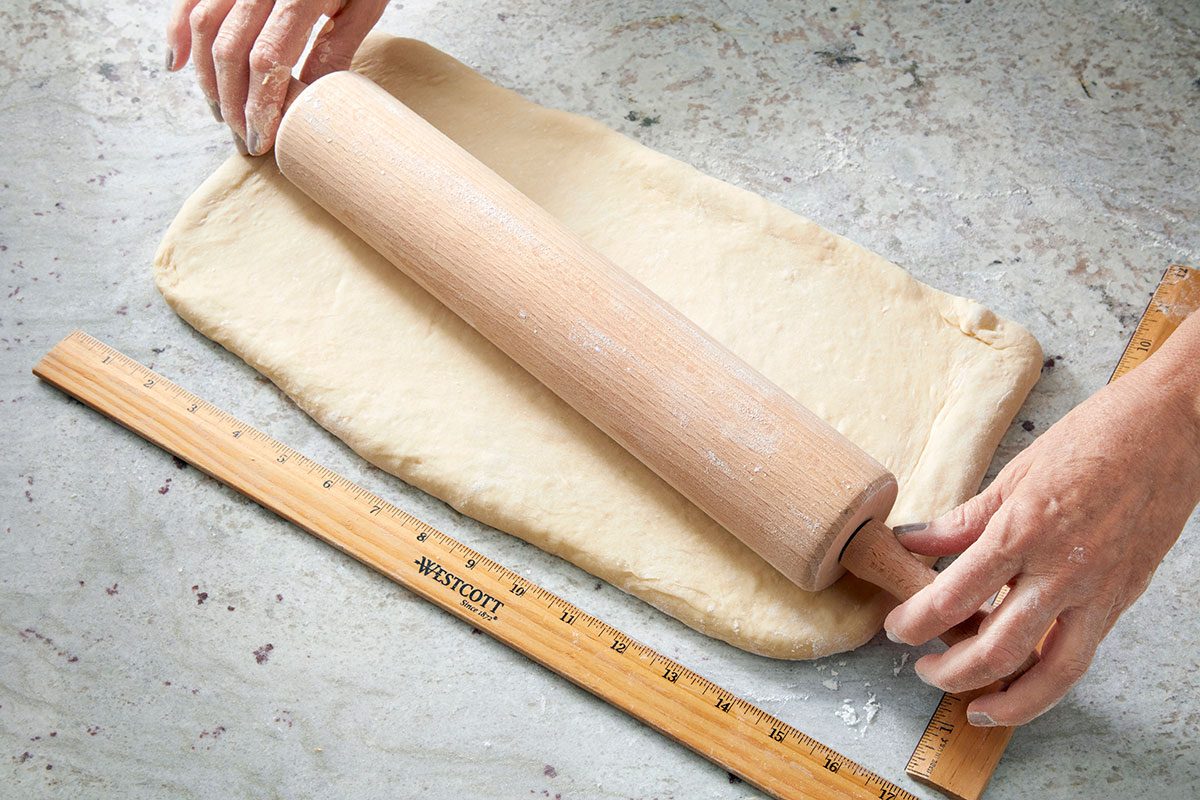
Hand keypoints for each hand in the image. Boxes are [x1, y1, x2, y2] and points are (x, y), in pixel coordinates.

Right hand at [165, 0, 387, 153]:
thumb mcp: (363, 6)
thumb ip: (335, 49)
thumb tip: (309, 101)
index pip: (267, 60)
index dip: (260, 104)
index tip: (263, 139)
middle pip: (230, 51)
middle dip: (233, 104)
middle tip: (244, 140)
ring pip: (204, 28)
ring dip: (208, 78)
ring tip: (222, 115)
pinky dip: (177, 30)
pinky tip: (177, 64)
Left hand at [884, 345, 1199, 726]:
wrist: (1169, 431)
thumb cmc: (1093, 440)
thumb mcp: (1014, 473)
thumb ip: (961, 520)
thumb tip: (911, 540)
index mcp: (1022, 531)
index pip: (954, 596)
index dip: (917, 622)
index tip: (896, 629)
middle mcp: (1060, 570)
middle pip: (998, 648)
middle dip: (952, 671)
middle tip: (923, 669)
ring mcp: (1097, 591)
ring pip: (1050, 672)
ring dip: (1006, 700)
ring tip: (973, 705)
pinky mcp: (1122, 600)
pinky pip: (1081, 656)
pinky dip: (1048, 681)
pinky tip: (1021, 682)